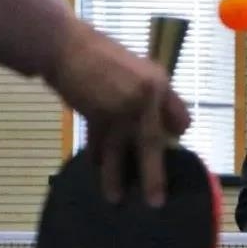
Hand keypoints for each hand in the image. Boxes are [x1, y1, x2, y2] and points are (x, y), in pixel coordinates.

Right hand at [42, 18, 190, 206]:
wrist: (66, 46)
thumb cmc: (100, 55)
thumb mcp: (136, 69)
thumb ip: (148, 95)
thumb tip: (156, 124)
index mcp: (159, 84)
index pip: (180, 119)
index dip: (174, 132)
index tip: (170, 141)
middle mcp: (145, 98)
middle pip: (154, 145)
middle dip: (153, 176)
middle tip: (155, 201)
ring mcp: (120, 109)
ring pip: (122, 153)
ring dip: (116, 178)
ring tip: (115, 198)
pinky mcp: (96, 116)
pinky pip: (99, 146)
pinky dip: (97, 158)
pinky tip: (96, 168)